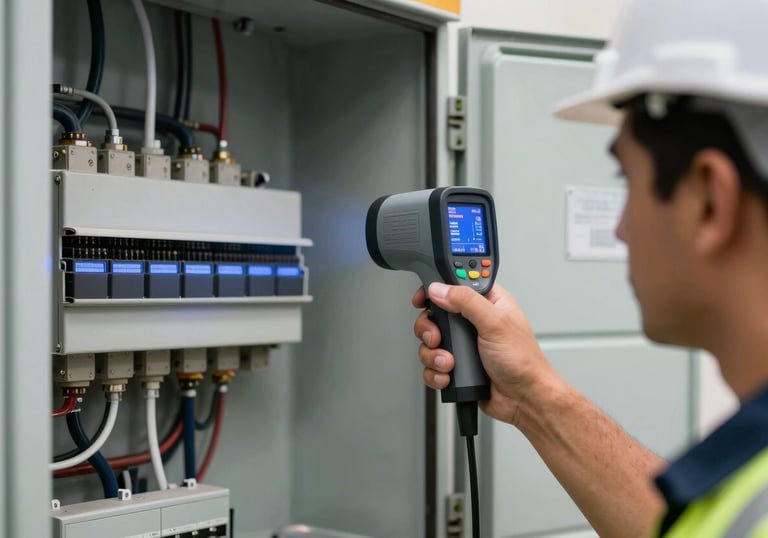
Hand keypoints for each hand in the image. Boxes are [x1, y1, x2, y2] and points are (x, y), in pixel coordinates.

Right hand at [412, 282, 554, 424]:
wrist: (523, 399)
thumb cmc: (523, 361)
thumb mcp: (495, 323)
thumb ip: (466, 301)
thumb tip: (440, 289)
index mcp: (487, 302)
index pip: (454, 284)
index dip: (436, 288)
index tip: (423, 298)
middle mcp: (473, 321)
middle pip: (435, 314)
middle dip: (430, 329)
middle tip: (438, 337)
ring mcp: (464, 344)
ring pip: (430, 341)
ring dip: (433, 354)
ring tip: (449, 363)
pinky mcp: (457, 365)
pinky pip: (432, 365)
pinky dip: (435, 372)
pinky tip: (449, 375)